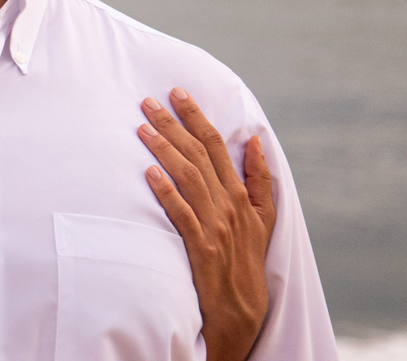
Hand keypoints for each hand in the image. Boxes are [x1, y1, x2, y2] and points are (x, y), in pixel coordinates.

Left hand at [138, 88, 276, 360]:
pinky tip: (149, 173)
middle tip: (147, 101)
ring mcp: (216, 226)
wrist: (241, 313)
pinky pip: (182, 214)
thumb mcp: (264, 219)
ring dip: (164, 149)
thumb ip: (259, 179)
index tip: (177, 92)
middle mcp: (229, 205)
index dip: (196, 116)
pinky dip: (166, 192)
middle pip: (198, 154)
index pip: (216, 145)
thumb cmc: (247, 262)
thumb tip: (254, 140)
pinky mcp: (202, 248)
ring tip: (142, 128)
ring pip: (188, 178)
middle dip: (173, 124)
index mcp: (241, 194)